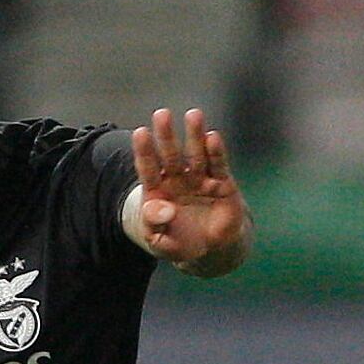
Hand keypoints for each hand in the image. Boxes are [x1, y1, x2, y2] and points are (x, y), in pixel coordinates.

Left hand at [129, 107, 249, 275]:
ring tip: (193, 114)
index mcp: (158, 191)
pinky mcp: (222, 184)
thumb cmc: (182, 243)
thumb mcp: (161, 242)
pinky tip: (213, 137)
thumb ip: (155, 226)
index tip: (141, 133)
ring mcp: (200, 180)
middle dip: (166, 135)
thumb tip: (161, 207)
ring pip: (196, 155)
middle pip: (170, 155)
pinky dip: (216, 152)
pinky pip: (218, 166)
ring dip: (194, 135)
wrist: (211, 250)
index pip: (148, 168)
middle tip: (162, 114)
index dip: (144, 151)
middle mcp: (178, 180)